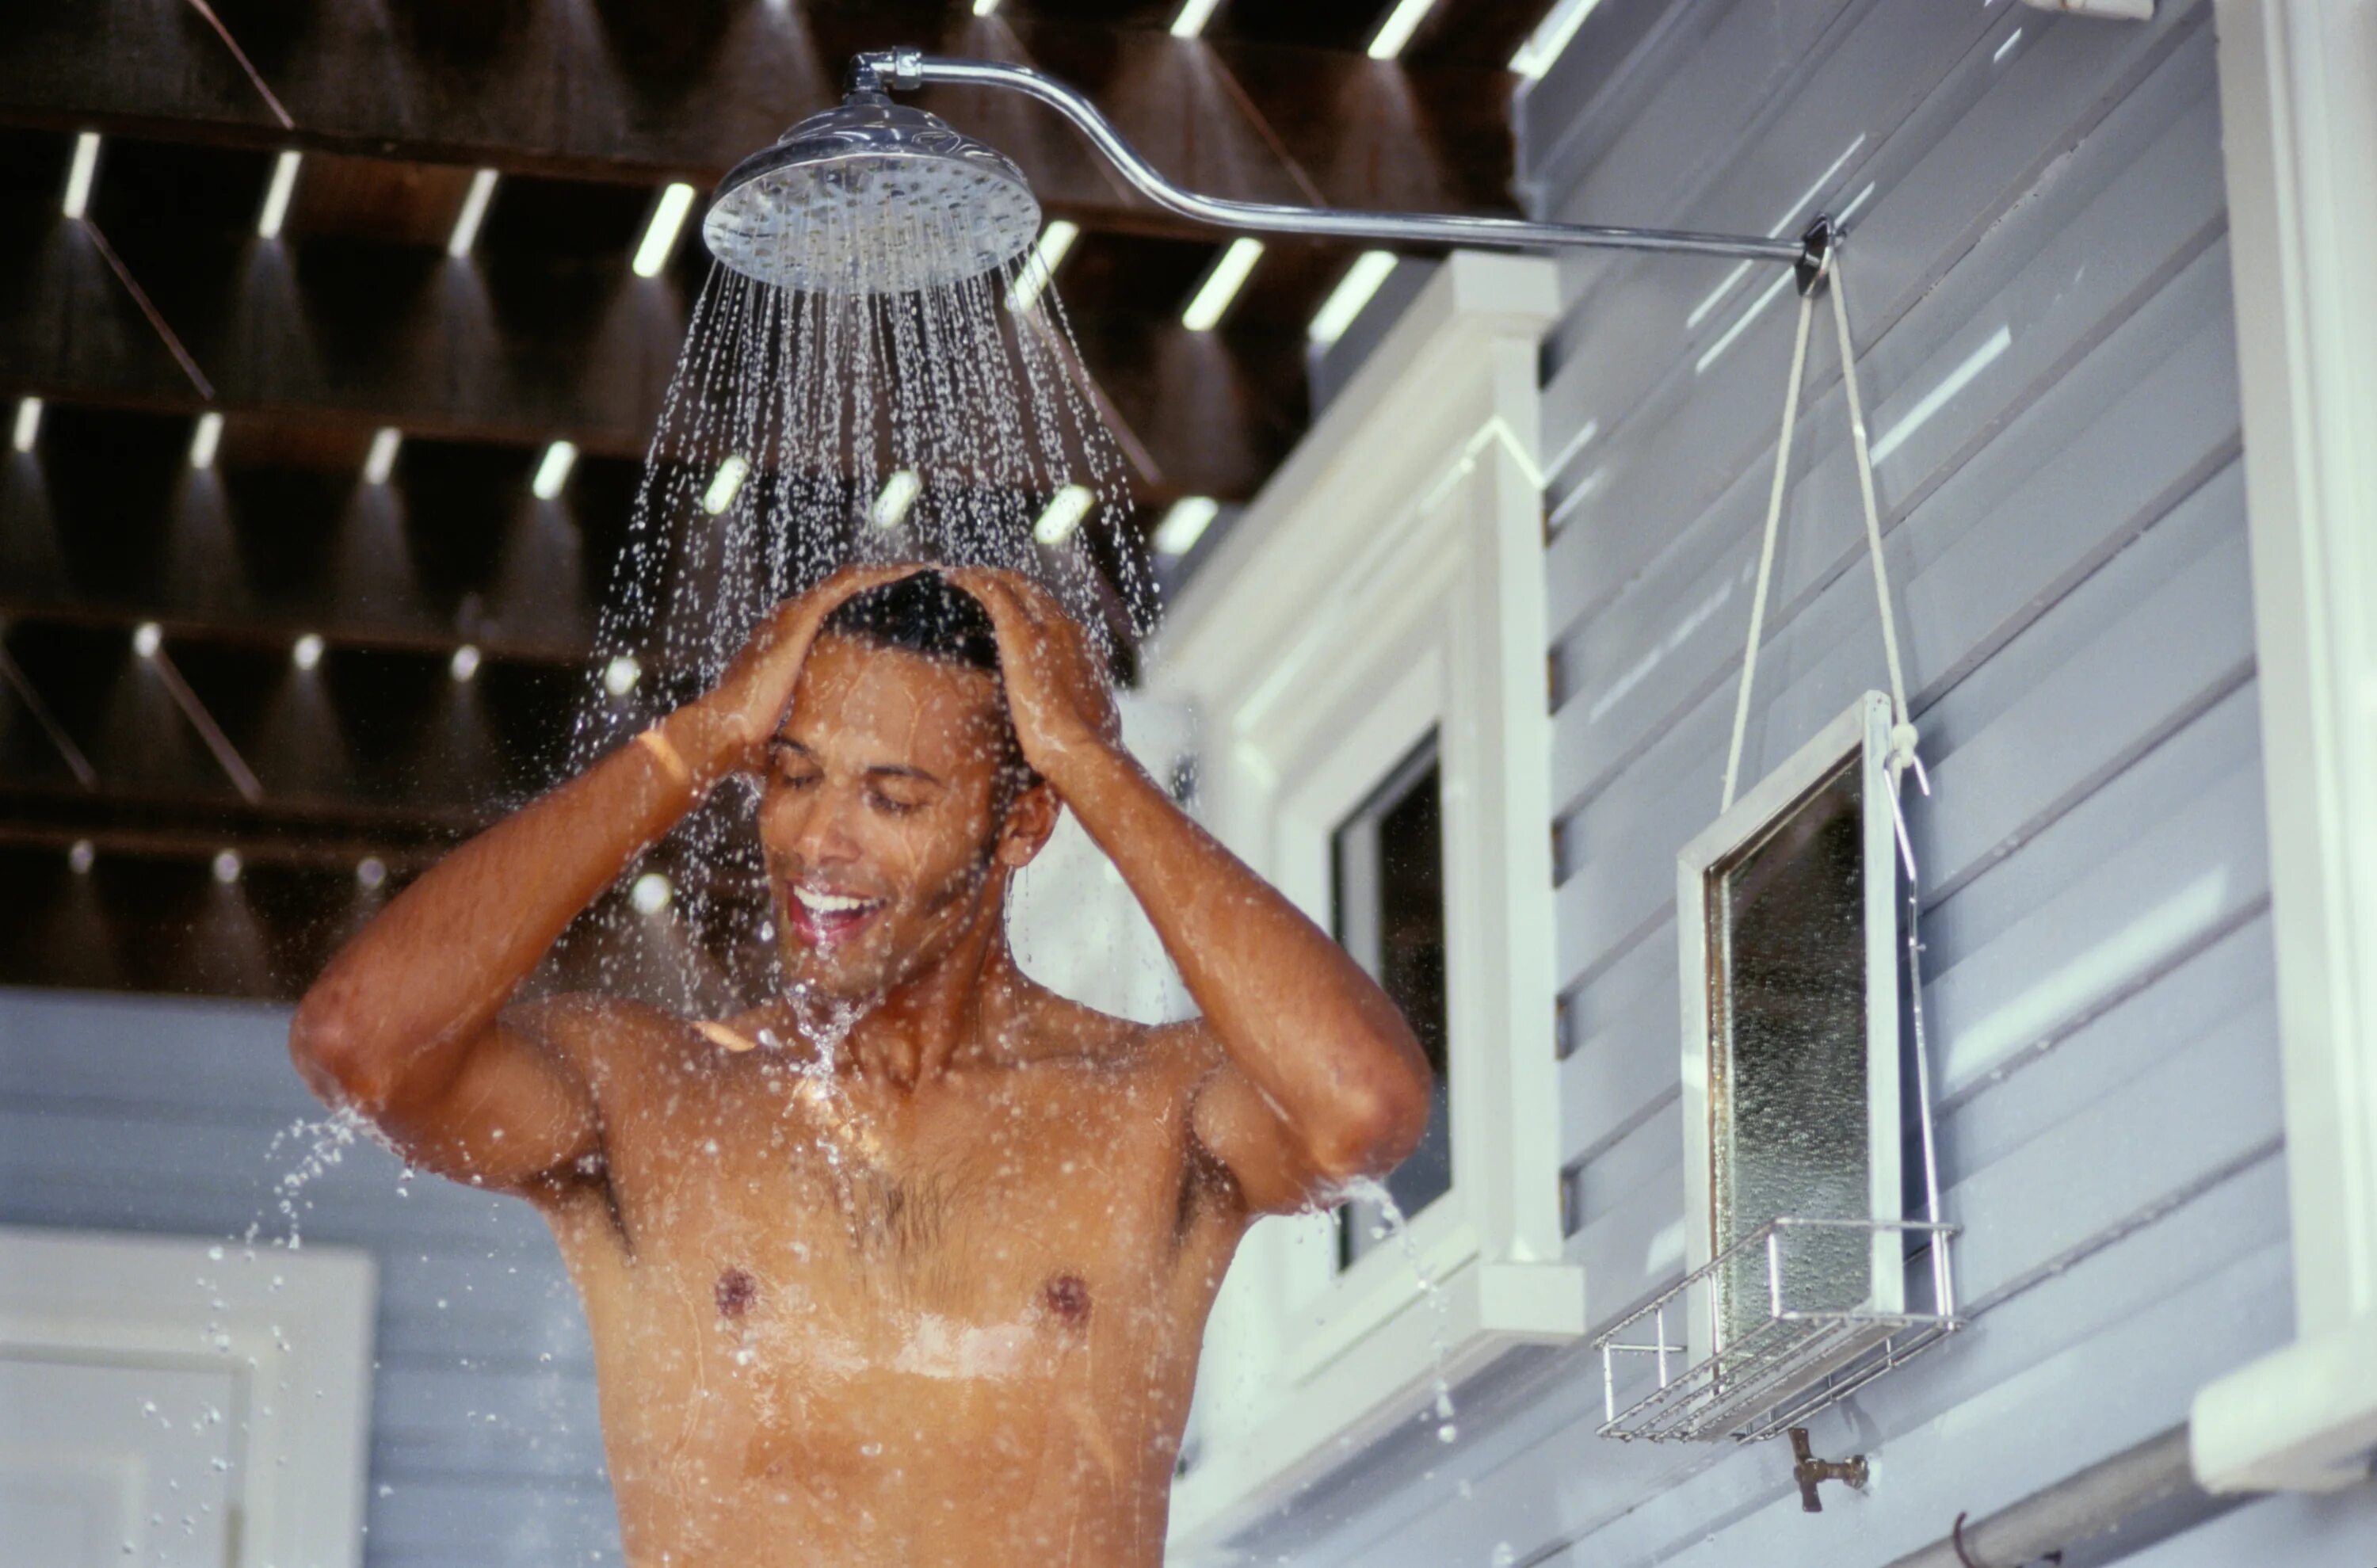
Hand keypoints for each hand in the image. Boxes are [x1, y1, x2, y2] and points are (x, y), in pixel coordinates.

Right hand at [665, 563, 921, 782]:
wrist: (723, 734)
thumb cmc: (750, 743)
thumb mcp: (786, 732)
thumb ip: (806, 735)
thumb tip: (820, 762)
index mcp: (784, 645)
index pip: (832, 618)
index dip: (866, 612)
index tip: (899, 615)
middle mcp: (787, 622)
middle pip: (845, 594)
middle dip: (883, 588)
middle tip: (922, 586)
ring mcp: (793, 617)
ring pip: (851, 583)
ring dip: (889, 576)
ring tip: (927, 573)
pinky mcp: (801, 618)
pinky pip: (848, 585)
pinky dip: (881, 577)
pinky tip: (912, 573)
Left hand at [946, 568, 1121, 783]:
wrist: (1082, 751)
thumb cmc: (1085, 751)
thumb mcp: (1091, 725)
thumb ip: (1081, 715)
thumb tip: (1080, 728)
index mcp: (1085, 649)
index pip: (1053, 615)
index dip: (1029, 607)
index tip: (1007, 611)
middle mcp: (1068, 629)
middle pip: (1033, 591)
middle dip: (1005, 584)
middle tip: (975, 585)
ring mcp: (1047, 627)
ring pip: (1012, 584)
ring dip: (985, 577)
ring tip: (958, 577)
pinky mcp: (1020, 633)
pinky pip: (991, 591)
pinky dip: (971, 581)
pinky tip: (950, 578)